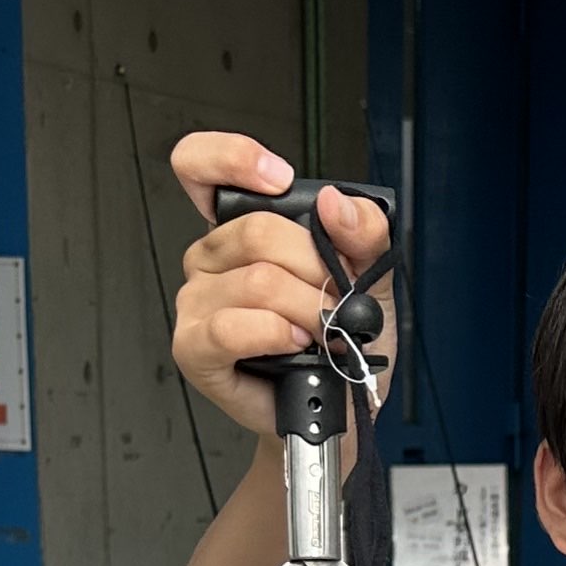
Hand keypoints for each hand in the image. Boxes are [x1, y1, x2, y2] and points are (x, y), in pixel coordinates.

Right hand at [167, 130, 392, 438]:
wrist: (339, 408)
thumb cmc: (344, 343)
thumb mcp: (372, 278)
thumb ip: (365, 233)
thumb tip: (338, 204)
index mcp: (241, 228)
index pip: (200, 166)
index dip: (231, 156)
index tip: (280, 178)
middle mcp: (211, 259)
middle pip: (258, 231)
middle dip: (315, 267)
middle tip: (336, 300)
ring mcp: (197, 302)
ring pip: (256, 281)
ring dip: (306, 310)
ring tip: (322, 333)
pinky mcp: (194, 347)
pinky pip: (230, 326)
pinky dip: (273, 333)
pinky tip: (293, 344)